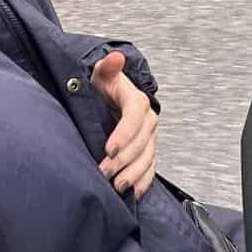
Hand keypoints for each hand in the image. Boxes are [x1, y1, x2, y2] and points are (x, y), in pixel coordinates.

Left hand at [89, 51, 158, 198]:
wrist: (107, 98)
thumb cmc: (102, 86)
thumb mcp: (101, 74)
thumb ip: (108, 67)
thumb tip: (114, 58)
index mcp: (136, 101)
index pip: (134, 117)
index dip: (124, 134)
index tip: (109, 149)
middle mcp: (147, 120)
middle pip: (141, 142)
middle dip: (124, 160)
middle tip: (105, 172)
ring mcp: (149, 138)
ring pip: (147, 158)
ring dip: (133, 174)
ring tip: (117, 186)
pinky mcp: (146, 152)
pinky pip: (150, 169)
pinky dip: (143, 182)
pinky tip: (133, 193)